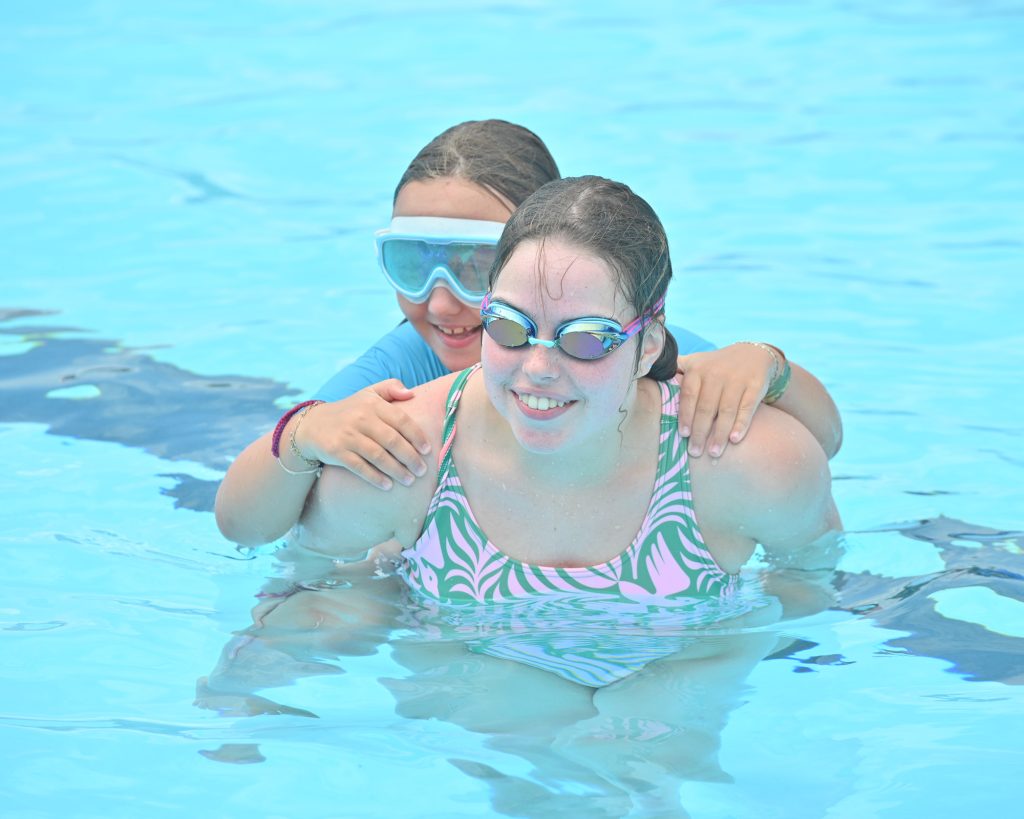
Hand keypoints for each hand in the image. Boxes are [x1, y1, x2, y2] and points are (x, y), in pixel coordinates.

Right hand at [293, 380, 430, 488]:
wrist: (312, 425)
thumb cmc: (350, 411)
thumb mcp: (368, 393)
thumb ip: (390, 387)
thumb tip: (411, 393)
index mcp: (373, 404)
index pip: (401, 419)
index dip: (416, 436)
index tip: (427, 450)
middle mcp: (361, 418)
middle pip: (392, 440)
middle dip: (410, 457)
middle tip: (422, 470)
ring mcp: (348, 436)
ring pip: (378, 456)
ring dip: (396, 470)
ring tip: (410, 480)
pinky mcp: (337, 451)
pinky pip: (360, 467)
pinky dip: (375, 477)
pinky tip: (388, 485)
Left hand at [675, 344, 775, 457]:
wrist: (752, 354)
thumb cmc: (716, 365)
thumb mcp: (695, 362)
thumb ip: (675, 370)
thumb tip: (644, 374)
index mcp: (698, 370)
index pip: (689, 395)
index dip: (685, 415)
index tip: (682, 434)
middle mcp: (716, 374)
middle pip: (706, 407)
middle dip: (700, 431)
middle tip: (694, 452)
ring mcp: (737, 380)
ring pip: (726, 410)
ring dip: (719, 433)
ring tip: (714, 452)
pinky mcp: (755, 386)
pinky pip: (747, 408)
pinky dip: (741, 424)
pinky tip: (735, 439)